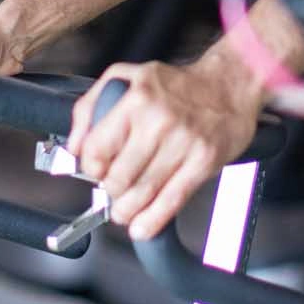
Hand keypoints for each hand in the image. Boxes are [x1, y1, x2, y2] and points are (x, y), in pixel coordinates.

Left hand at [67, 57, 261, 240]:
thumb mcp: (127, 77)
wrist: (230, 84)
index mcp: (136, 99)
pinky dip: (153, 220)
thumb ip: (91, 106)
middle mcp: (158, 120)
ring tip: (124, 211)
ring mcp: (183, 142)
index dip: (91, 168)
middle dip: (110, 192)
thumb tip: (73, 145)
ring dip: (126, 211)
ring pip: (142, 193)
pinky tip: (142, 226)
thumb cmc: (178, 85)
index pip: (97, 148)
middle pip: (118, 177)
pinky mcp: (204, 161)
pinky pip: (172, 200)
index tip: (96, 171)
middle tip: (114, 191)